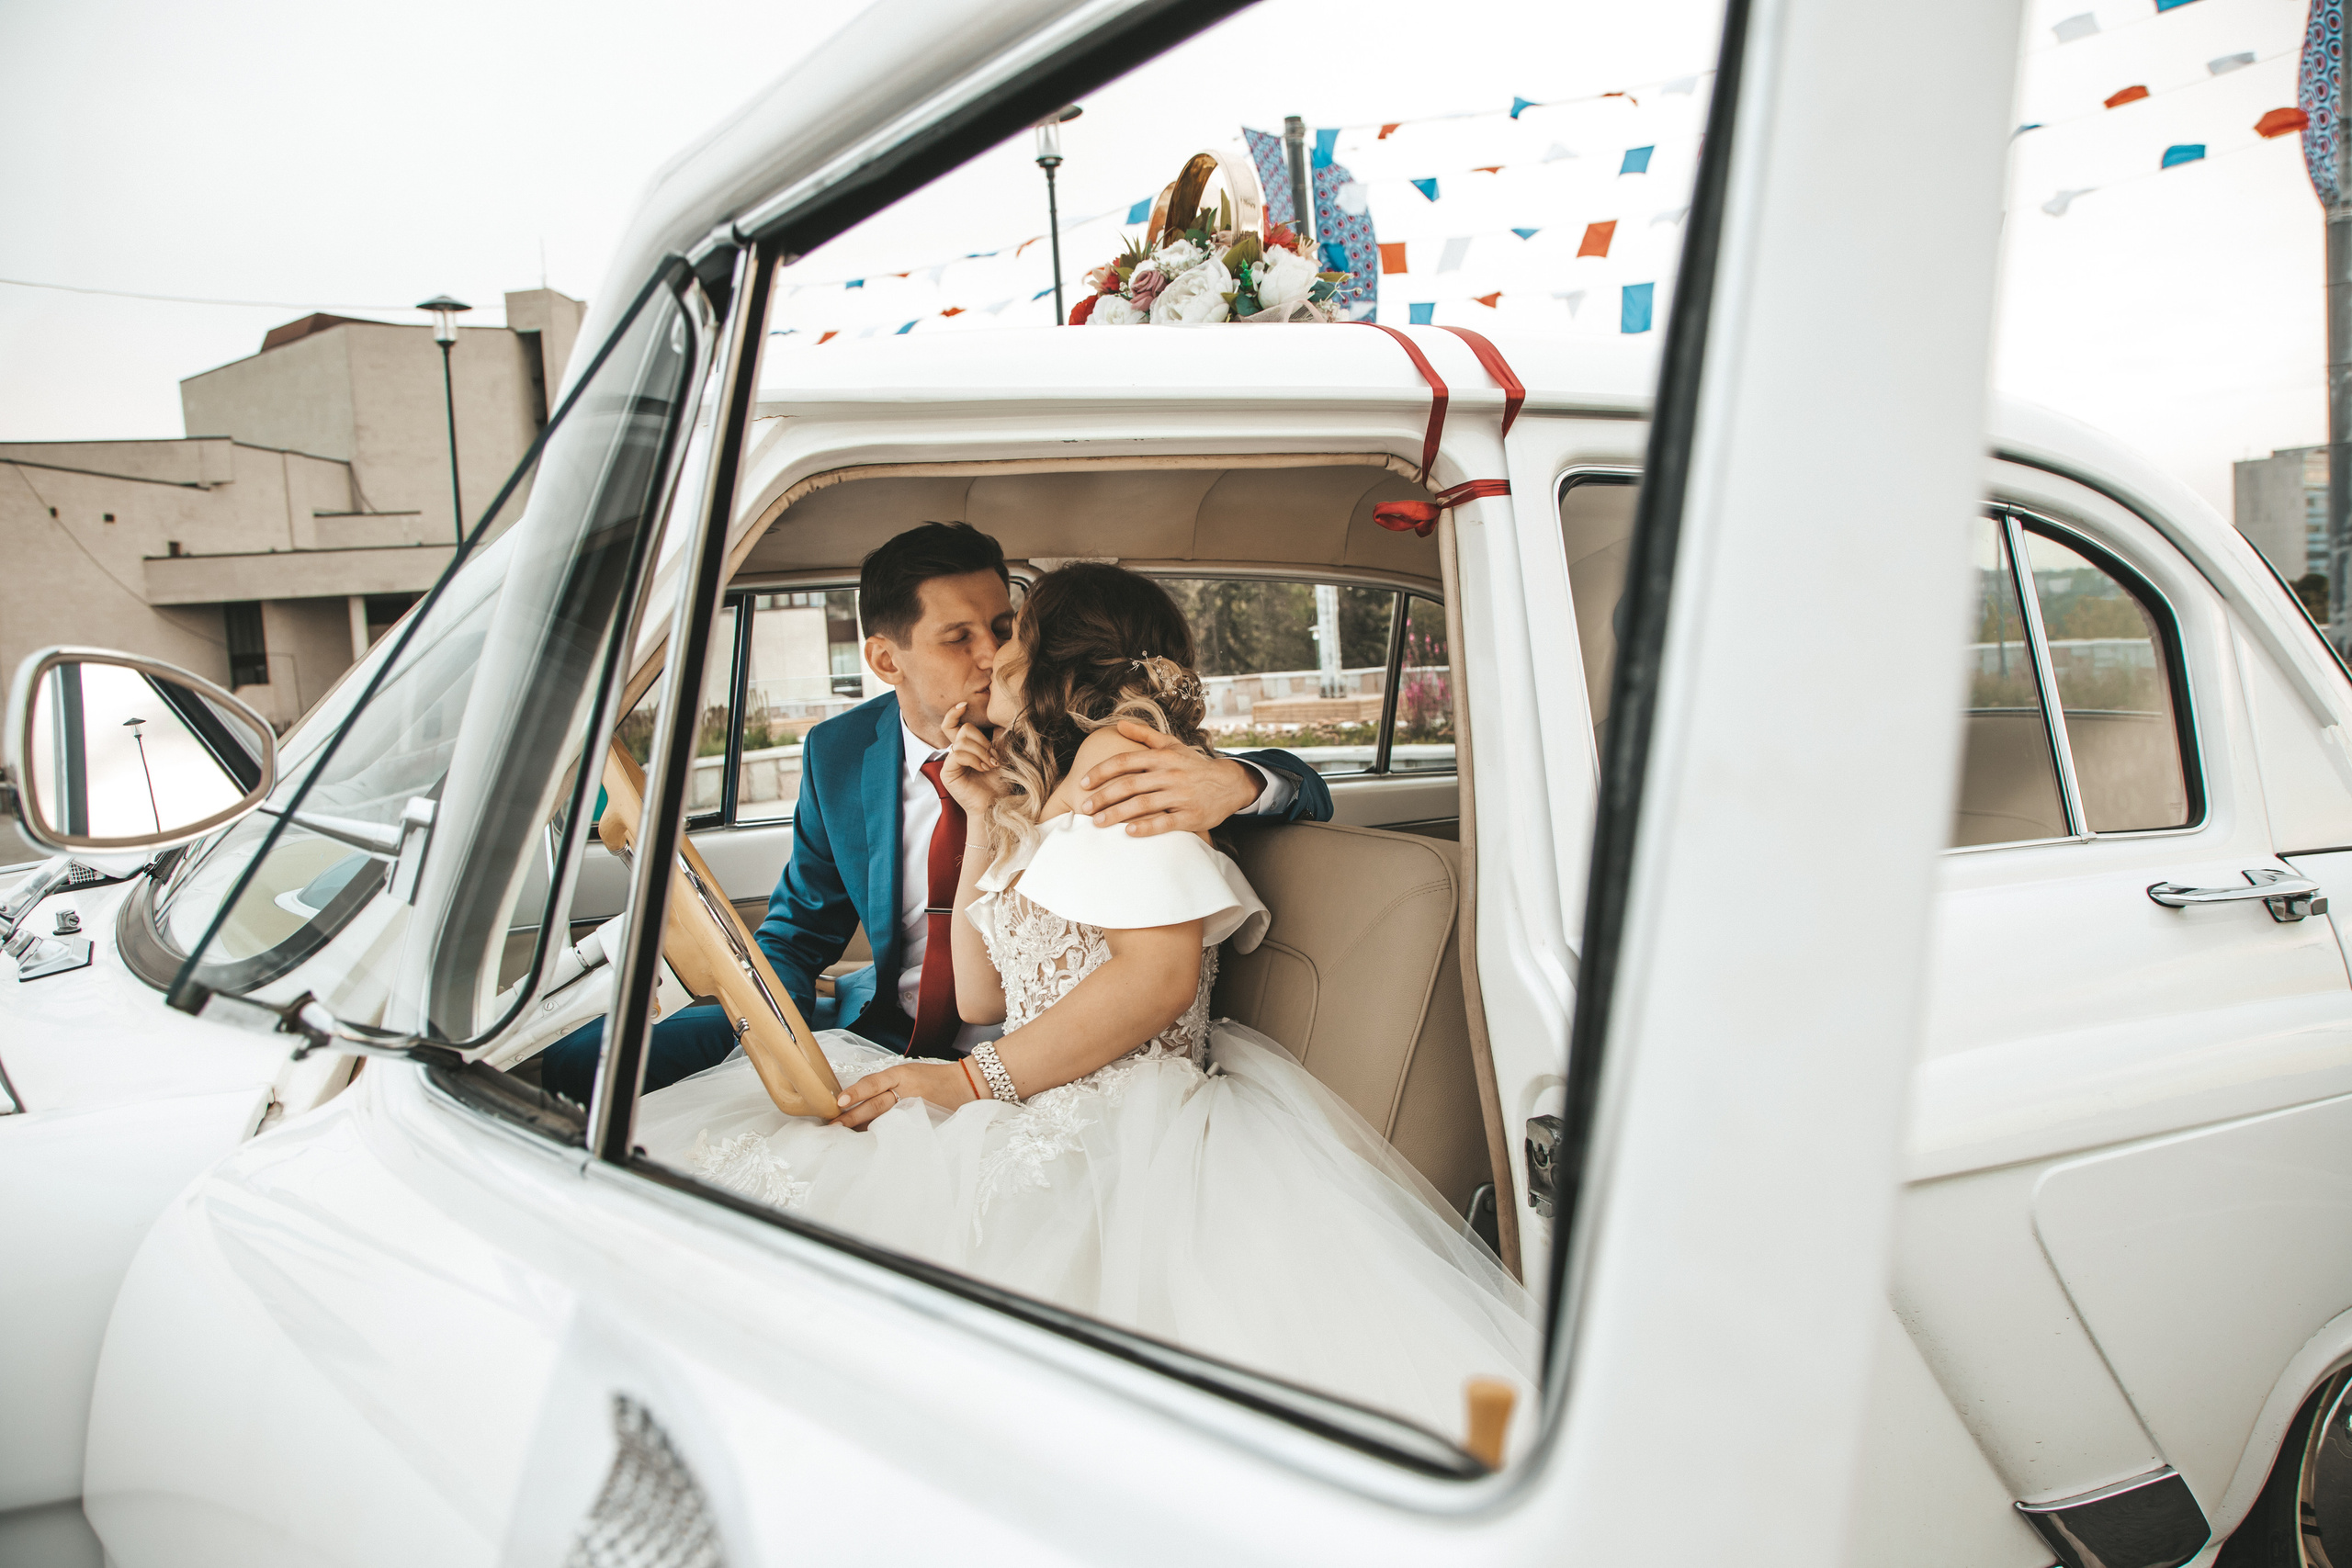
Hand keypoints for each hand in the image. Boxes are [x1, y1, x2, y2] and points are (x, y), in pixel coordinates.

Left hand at [834, 1059, 977, 1129]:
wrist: (966, 1085)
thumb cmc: (932, 1079)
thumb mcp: (908, 1074)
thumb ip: (883, 1085)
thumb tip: (851, 1102)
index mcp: (902, 1074)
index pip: (874, 1083)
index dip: (856, 1092)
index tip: (839, 1102)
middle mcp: (907, 1090)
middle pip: (876, 1105)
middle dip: (853, 1117)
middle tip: (833, 1127)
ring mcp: (915, 1107)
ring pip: (885, 1120)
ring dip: (864, 1129)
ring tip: (845, 1137)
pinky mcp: (923, 1122)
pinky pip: (900, 1131)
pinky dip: (885, 1137)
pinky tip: (871, 1144)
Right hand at [938, 701, 1002, 817]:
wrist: (996, 804)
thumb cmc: (1000, 784)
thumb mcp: (1002, 756)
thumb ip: (998, 738)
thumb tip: (1003, 718)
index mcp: (966, 748)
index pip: (952, 724)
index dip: (954, 713)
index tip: (964, 704)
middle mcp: (955, 754)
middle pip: (963, 729)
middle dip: (982, 741)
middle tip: (993, 757)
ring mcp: (950, 763)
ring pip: (962, 740)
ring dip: (981, 751)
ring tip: (990, 765)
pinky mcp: (947, 772)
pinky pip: (958, 754)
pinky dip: (974, 759)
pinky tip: (983, 768)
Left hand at [1076, 721, 1261, 836]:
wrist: (1229, 784)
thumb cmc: (1194, 765)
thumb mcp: (1172, 745)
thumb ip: (1145, 735)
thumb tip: (1119, 724)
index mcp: (1162, 757)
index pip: (1125, 761)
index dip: (1101, 772)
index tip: (1083, 783)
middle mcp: (1170, 774)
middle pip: (1129, 785)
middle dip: (1103, 797)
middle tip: (1085, 808)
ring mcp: (1181, 796)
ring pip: (1143, 805)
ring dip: (1117, 814)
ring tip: (1098, 823)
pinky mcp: (1191, 817)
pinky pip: (1165, 823)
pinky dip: (1146, 827)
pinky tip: (1128, 832)